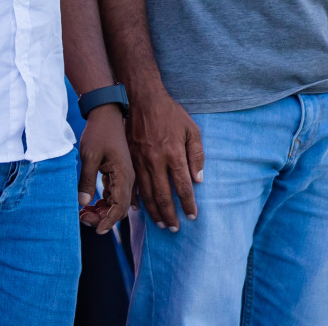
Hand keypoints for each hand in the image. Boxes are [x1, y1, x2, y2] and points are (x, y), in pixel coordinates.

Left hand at [77, 106, 132, 233]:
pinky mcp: (118, 174)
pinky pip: (114, 194)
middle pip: (119, 208)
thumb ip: (87, 180)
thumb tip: (83, 203)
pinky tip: (90, 204)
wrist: (106, 115)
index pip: (119, 206)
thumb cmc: (98, 133)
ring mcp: (124, 177)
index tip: (96, 230)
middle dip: (103, 218)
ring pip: (116, 203)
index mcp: (124, 175)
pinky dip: (104, 202)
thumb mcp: (89, 156)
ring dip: (102, 211)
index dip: (108, 221)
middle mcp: (128, 179)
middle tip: (83, 218)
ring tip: (84, 212)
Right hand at [126, 86, 202, 230]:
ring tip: (160, 223)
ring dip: (154, 211)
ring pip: (146, 192)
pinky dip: (135, 198)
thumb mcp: (191, 130)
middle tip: (174, 228)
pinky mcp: (129, 157)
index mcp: (173, 154)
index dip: (188, 204)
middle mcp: (156, 160)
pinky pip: (132, 183)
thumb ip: (197, 155)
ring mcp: (140, 160)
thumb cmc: (170, 113)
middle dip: (170, 214)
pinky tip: (138, 209)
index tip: (192, 216)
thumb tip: (199, 179)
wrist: (142, 98)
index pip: (183, 187)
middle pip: (163, 195)